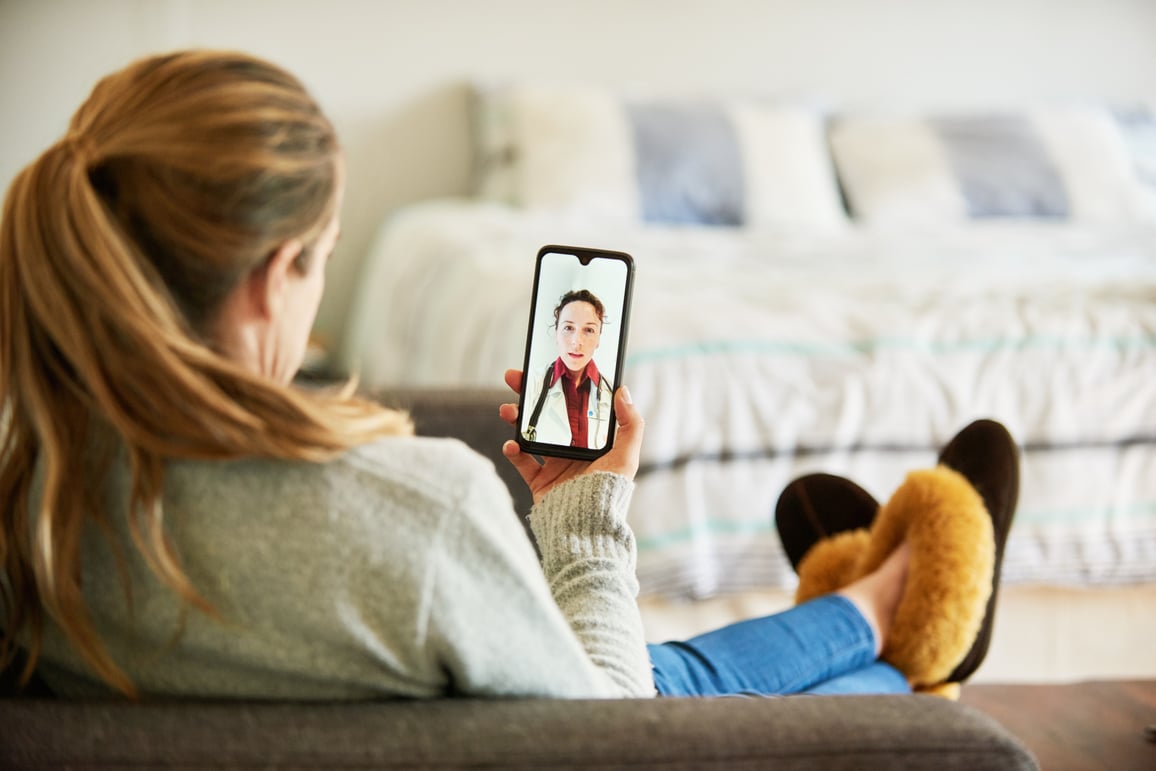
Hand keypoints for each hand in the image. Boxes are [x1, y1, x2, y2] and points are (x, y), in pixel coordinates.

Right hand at [499, 368, 643, 504]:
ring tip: (507, 410)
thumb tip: (623, 391)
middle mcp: (573, 450)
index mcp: (592, 440)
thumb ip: (630, 423)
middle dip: (529, 395)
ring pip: (530, 433)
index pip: (574, 406)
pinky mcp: (540, 482)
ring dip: (517, 419)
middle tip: (514, 378)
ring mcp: (555, 465)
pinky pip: (522, 463)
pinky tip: (510, 445)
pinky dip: (512, 452)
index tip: (547, 368)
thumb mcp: (627, 455)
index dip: (560, 387)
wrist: (587, 526)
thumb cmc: (610, 491)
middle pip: (547, 415)